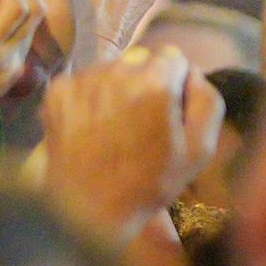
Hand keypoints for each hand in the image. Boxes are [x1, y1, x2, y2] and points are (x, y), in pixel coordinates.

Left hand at [36, 47, 219, 245]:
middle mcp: (116, 71)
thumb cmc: (149, 183)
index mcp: (154, 83)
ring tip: (115, 126)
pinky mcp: (58, 90)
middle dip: (146, 81)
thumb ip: (207, 101)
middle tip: (142, 120)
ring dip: (118, 87)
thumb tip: (194, 71)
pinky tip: (92, 126)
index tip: (169, 109)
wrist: (88, 209)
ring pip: (111, 68)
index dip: (175, 83)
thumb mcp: (199, 150)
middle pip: (140, 59)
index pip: (173, 57)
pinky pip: (83, 80)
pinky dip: (90, 96)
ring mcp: (83, 79)